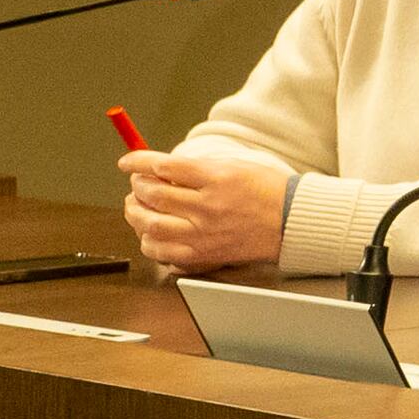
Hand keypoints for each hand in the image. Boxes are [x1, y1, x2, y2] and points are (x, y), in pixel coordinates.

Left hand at [121, 151, 286, 273]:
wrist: (291, 223)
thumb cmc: (266, 192)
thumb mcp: (234, 167)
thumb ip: (196, 168)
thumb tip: (159, 169)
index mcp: (216, 179)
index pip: (163, 167)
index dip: (137, 161)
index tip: (127, 162)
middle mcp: (207, 208)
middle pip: (152, 195)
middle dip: (137, 186)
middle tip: (138, 184)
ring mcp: (203, 235)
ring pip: (150, 226)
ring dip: (136, 214)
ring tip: (138, 208)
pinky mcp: (202, 256)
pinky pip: (161, 252)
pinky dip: (149, 241)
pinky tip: (153, 232)